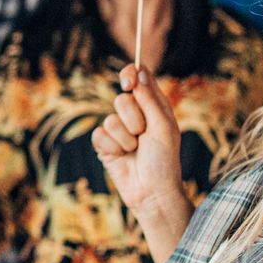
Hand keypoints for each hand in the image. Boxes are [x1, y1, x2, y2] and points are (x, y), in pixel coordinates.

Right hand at [91, 65, 187, 218]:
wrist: (152, 191)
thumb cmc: (164, 159)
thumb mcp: (163, 126)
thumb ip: (150, 99)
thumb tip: (140, 71)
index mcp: (153, 106)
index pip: (138, 78)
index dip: (130, 75)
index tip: (128, 83)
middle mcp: (135, 115)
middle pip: (121, 99)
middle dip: (133, 119)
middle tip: (144, 135)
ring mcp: (118, 129)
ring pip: (110, 120)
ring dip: (125, 139)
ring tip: (135, 151)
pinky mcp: (104, 144)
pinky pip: (99, 135)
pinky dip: (113, 147)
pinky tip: (123, 157)